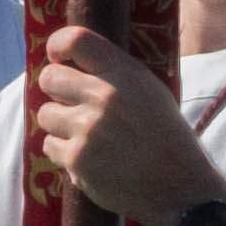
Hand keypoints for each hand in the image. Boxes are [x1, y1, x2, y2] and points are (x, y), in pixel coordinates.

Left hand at [24, 24, 215, 225]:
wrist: (179, 186)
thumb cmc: (165, 136)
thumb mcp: (151, 91)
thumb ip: (115, 73)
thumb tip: (71, 60)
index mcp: (125, 74)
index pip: (76, 39)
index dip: (58, 45)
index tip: (58, 57)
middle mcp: (104, 97)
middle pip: (49, 78)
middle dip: (56, 90)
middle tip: (70, 103)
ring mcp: (88, 129)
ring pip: (46, 114)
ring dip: (59, 124)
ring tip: (84, 134)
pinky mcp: (77, 160)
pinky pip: (49, 146)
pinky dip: (64, 152)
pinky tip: (87, 157)